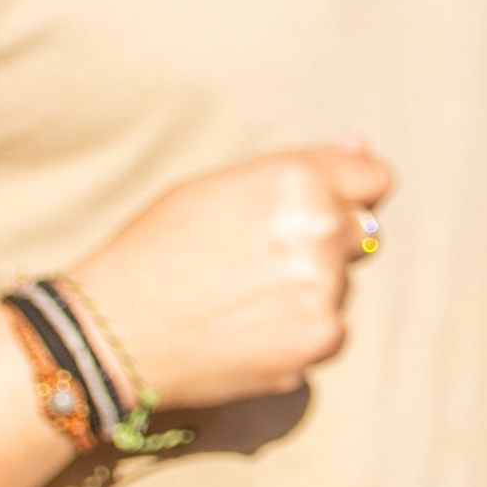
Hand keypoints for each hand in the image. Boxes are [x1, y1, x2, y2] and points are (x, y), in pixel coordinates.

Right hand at [63, 142, 395, 415]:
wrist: (113, 335)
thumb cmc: (153, 252)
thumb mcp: (215, 189)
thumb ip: (300, 168)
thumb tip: (361, 145)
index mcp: (298, 182)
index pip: (373, 178)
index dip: (348, 192)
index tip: (327, 206)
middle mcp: (322, 232)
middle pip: (362, 232)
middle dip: (327, 242)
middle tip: (260, 260)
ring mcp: (326, 291)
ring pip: (342, 284)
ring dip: (309, 289)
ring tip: (239, 298)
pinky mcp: (320, 341)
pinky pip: (328, 329)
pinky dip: (298, 331)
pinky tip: (245, 330)